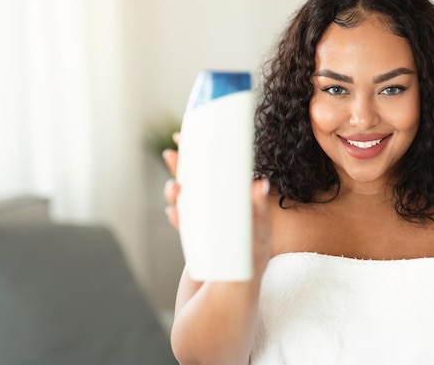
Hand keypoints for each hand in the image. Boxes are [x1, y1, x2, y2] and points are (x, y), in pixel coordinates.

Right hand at [162, 133, 272, 272]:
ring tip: (174, 189)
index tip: (190, 137)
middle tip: (172, 153)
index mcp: (234, 201)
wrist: (231, 295)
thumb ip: (259, 210)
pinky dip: (177, 216)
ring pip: (187, 199)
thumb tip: (261, 183)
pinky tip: (173, 212)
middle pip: (198, 180)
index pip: (219, 171)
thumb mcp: (258, 234)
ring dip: (176, 191)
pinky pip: (183, 222)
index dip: (204, 153)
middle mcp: (219, 208)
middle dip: (183, 166)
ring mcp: (205, 222)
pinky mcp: (196, 239)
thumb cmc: (251, 261)